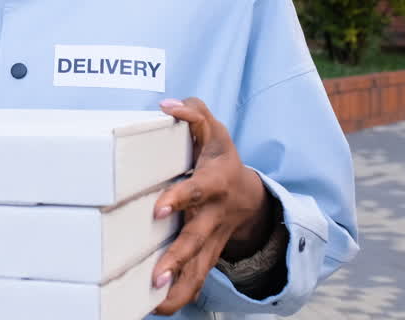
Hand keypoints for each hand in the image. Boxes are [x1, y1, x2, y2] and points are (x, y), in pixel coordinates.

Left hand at [150, 97, 276, 314]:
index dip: (178, 198)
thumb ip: (192, 113)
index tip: (158, 210)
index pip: (196, 190)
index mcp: (214, 183)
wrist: (248, 193)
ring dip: (179, 287)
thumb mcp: (212, 128)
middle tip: (157, 275)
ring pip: (199, 268)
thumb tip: (168, 106)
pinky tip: (157, 310)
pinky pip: (196, 280)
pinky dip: (180, 296)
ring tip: (156, 305)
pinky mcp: (208, 254)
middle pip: (196, 239)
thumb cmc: (219, 155)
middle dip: (177, 257)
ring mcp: (212, 238)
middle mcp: (213, 215)